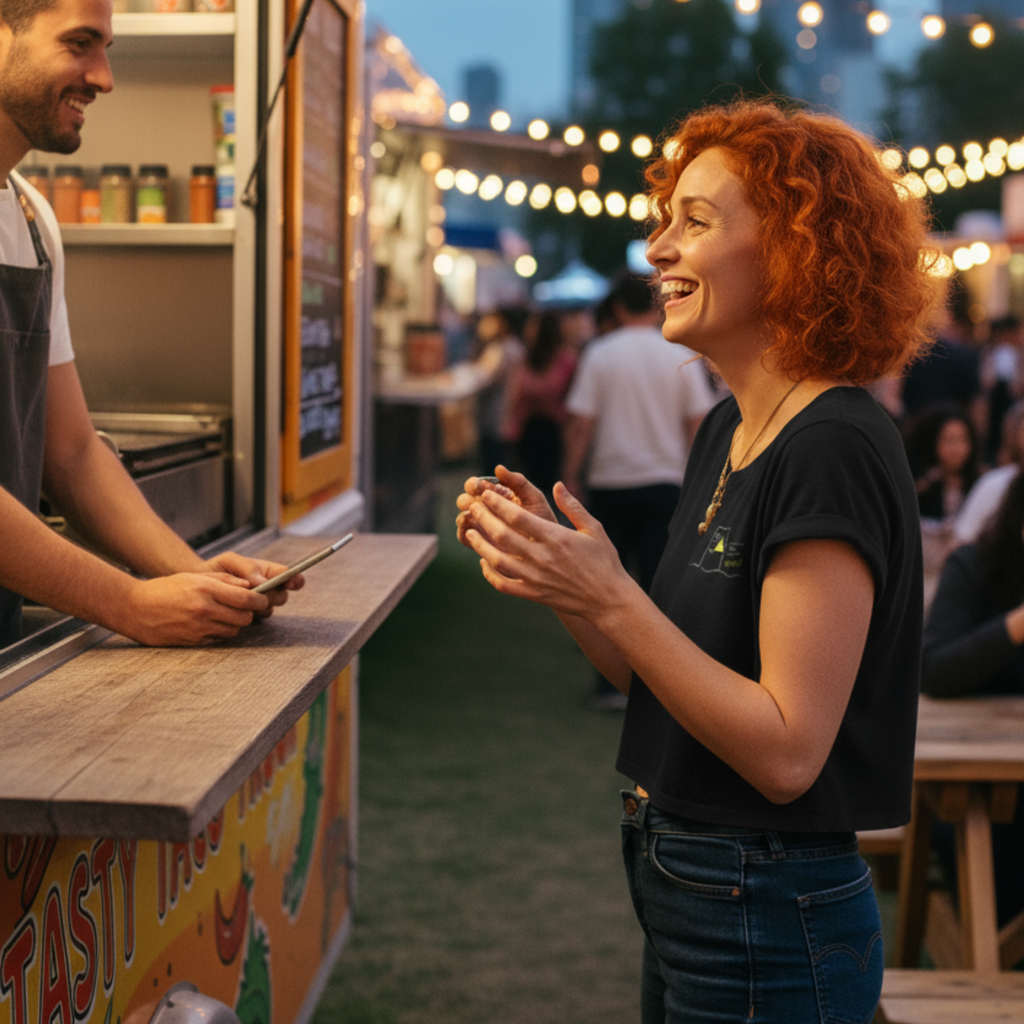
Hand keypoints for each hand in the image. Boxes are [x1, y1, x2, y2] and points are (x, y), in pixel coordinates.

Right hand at [121, 572, 272, 645]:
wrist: (133, 608)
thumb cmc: (164, 589)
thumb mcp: (193, 577)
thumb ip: (224, 580)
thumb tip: (249, 585)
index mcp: (206, 589)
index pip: (246, 599)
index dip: (260, 600)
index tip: (263, 599)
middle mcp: (204, 609)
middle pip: (244, 617)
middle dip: (249, 613)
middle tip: (245, 607)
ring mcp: (198, 628)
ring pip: (234, 630)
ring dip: (235, 623)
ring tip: (225, 614)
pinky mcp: (193, 641)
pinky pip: (219, 638)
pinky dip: (221, 631)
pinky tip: (212, 623)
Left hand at [204, 551, 300, 616]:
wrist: (196, 586)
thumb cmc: (215, 569)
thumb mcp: (229, 560)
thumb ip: (247, 568)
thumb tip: (262, 581)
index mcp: (267, 571)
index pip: (288, 575)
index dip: (295, 580)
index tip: (291, 583)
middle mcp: (267, 588)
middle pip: (282, 595)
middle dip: (271, 595)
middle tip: (256, 592)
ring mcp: (259, 603)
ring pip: (269, 609)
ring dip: (258, 606)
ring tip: (240, 600)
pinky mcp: (250, 616)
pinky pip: (257, 618)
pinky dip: (249, 614)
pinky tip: (235, 608)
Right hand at [455, 465, 554, 548]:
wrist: (549, 547)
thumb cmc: (542, 519)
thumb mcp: (534, 498)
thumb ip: (518, 481)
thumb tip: (498, 468)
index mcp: (494, 494)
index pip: (475, 485)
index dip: (475, 484)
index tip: (480, 487)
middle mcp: (484, 509)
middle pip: (464, 500)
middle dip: (467, 500)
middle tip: (475, 503)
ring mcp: (481, 527)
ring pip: (462, 518)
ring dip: (464, 515)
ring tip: (472, 516)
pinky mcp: (480, 545)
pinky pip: (463, 537)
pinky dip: (463, 532)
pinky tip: (473, 530)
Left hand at [462, 481, 636, 622]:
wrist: (608, 599)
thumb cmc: (604, 561)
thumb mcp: (594, 528)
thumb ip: (572, 507)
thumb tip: (557, 485)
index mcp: (556, 537)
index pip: (517, 517)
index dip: (498, 503)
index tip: (487, 494)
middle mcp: (542, 557)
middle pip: (502, 535)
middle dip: (483, 518)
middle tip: (472, 507)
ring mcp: (536, 578)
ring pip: (497, 560)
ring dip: (480, 544)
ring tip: (470, 532)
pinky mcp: (534, 594)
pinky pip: (504, 585)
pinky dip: (490, 574)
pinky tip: (484, 562)